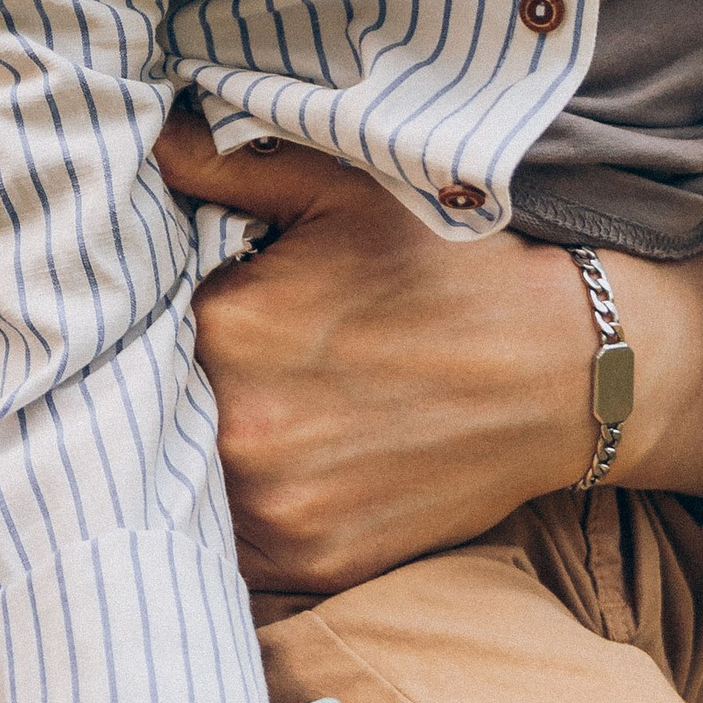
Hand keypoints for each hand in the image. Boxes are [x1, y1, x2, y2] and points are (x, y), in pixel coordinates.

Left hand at [159, 115, 702, 593]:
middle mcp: (238, 429)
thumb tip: (146, 141)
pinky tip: (292, 462)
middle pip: (159, 404)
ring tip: (270, 408)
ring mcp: (276, 508)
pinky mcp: (312, 561)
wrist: (562, 371)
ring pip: (191, 477)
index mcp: (227, 328)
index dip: (162, 310)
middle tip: (236, 358)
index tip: (198, 302)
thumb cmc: (449, 268)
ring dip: (207, 448)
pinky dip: (247, 509)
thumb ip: (225, 166)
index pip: (141, 322)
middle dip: (181, 379)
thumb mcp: (341, 187)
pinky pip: (237, 545)